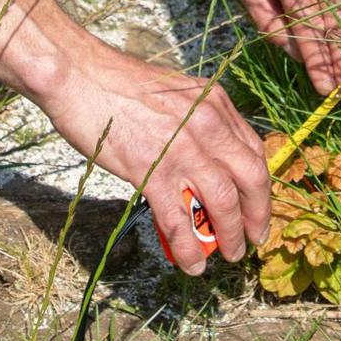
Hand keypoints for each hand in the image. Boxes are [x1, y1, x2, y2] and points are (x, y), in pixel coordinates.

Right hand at [34, 47, 271, 274]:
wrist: (79, 76)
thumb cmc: (117, 84)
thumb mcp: (175, 92)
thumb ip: (196, 121)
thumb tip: (204, 156)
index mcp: (213, 102)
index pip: (253, 149)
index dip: (260, 184)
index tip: (257, 204)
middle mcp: (207, 124)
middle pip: (252, 178)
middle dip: (258, 214)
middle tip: (254, 237)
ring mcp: (182, 148)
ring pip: (224, 202)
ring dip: (232, 236)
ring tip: (230, 255)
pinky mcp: (151, 171)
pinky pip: (179, 220)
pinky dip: (189, 248)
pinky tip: (191, 264)